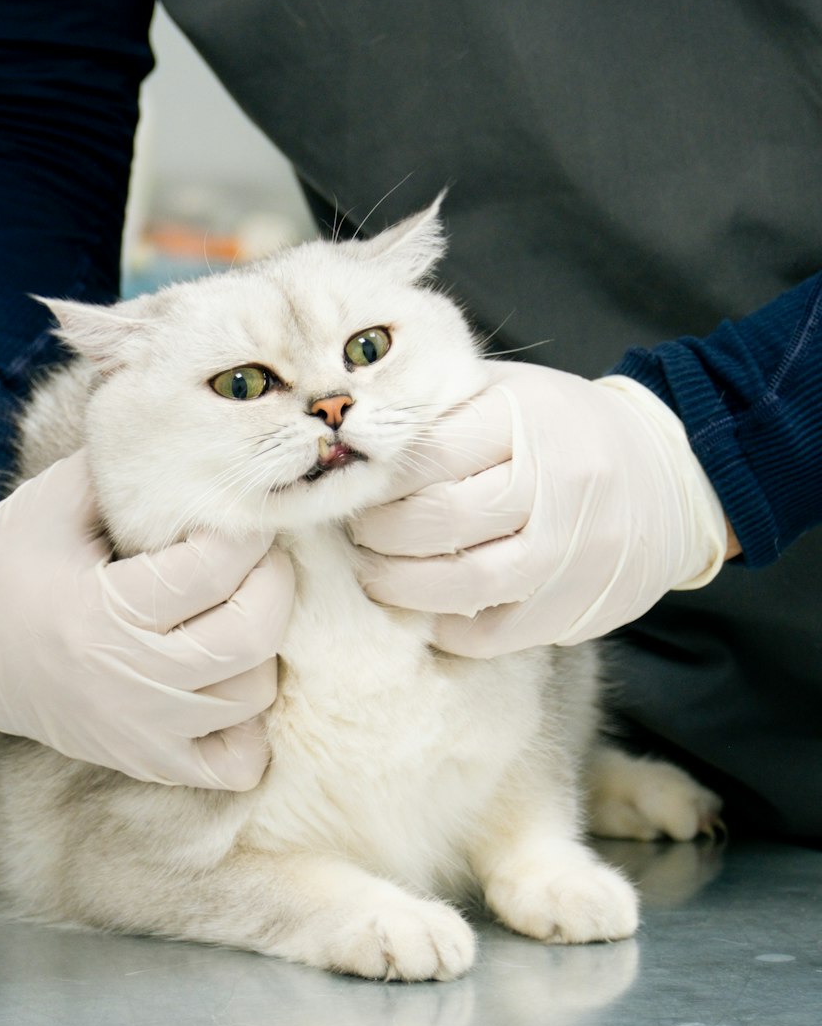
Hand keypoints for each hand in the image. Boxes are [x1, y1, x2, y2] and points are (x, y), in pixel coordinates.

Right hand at [0, 449, 294, 787]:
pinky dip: (250, 724)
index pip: (211, 569)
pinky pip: (237, 762)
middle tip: (263, 554)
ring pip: (253, 695)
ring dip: (262, 646)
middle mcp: (125, 680)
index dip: (245, 530)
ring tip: (240, 606)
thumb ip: (123, 466)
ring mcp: (140, 730)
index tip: (246, 507)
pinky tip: (228, 678)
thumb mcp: (52, 501)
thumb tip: (202, 436)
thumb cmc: (4, 562)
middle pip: (250, 637)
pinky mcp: (145, 761)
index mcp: (99, 611)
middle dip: (275, 583)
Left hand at [351, 364, 729, 655]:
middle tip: (356, 532)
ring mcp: (573, 551)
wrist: (673, 476)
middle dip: (378, 532)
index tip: (352, 485)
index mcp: (529, 420)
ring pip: (464, 583)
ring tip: (375, 574)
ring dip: (401, 587)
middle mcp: (556, 484)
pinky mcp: (578, 606)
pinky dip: (447, 628)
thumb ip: (445, 410)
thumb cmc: (568, 429)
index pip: (429, 453)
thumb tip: (353, 438)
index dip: (377, 477)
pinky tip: (427, 611)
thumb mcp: (514, 393)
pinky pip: (494, 633)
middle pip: (440, 519)